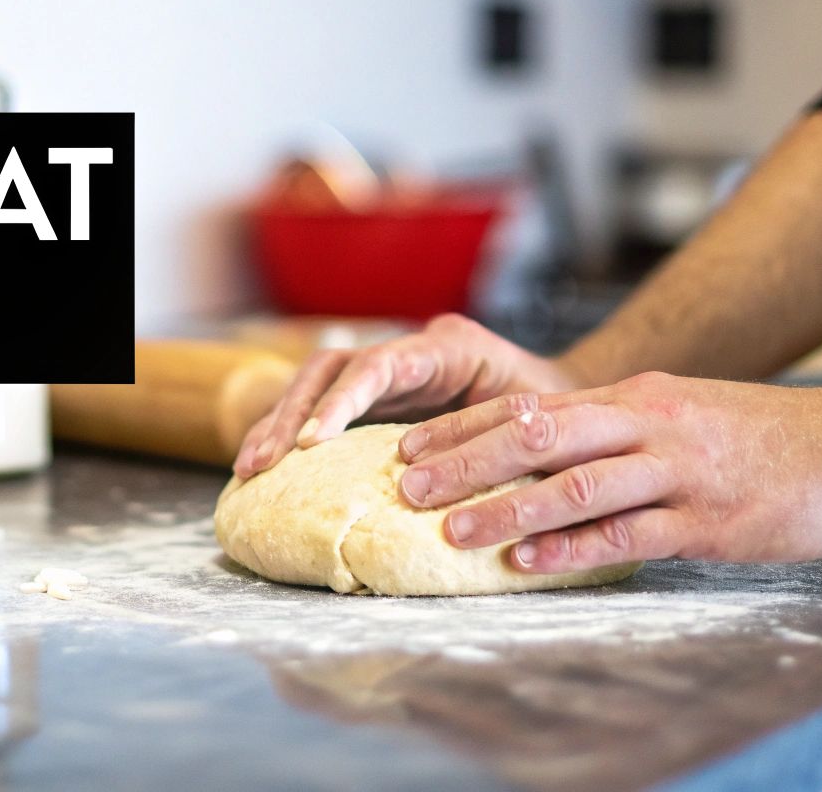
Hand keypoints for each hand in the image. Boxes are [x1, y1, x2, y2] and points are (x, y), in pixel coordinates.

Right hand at [233, 314, 575, 477]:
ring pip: (318, 385)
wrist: (573, 411)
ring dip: (280, 424)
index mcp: (450, 345)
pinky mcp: (382, 399)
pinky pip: (327, 408)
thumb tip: (437, 475)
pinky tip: (268, 467)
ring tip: (248, 469)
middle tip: (259, 463)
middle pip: (332, 368)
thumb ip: (489, 436)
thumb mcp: (536, 423)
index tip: (310, 442)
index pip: (379, 364)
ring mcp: (394, 372)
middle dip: (290, 414)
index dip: (340, 401)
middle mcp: (413, 350)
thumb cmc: (562, 419)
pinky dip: (295, 434)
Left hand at [394, 372, 821, 568]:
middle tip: (407, 486)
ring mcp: (678, 471)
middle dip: (466, 461)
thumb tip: (556, 451)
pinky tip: (529, 561)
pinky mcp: (707, 519)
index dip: (467, 428)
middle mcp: (649, 424)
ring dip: (506, 506)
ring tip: (452, 531)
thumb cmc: (770, 439)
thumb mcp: (686, 413)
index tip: (412, 447)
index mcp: (638, 397)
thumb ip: (625, 428)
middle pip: (538, 434)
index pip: (533, 405)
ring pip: (575, 483)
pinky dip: (573, 547)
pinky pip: (627, 533)